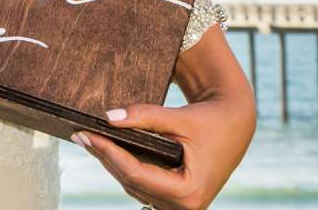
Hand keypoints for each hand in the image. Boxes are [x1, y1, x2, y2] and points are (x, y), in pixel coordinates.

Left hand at [73, 89, 254, 209]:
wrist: (236, 124)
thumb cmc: (212, 120)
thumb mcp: (178, 118)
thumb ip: (145, 117)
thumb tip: (108, 118)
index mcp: (188, 192)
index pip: (136, 174)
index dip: (109, 153)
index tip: (88, 135)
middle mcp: (185, 206)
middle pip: (132, 182)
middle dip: (105, 157)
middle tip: (81, 135)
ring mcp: (181, 207)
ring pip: (135, 186)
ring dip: (112, 164)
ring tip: (90, 141)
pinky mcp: (178, 199)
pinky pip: (145, 186)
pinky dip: (127, 169)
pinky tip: (110, 152)